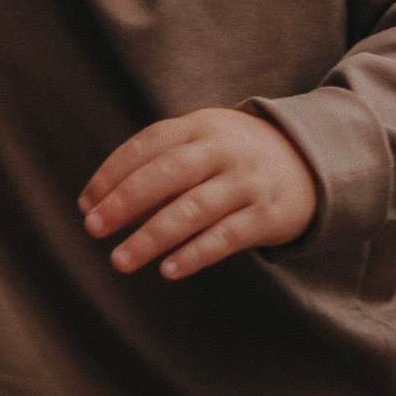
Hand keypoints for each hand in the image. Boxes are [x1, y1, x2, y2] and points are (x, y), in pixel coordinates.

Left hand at [80, 107, 315, 279]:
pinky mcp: (267, 214)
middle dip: (125, 202)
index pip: (148, 145)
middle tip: (93, 229)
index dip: (112, 173)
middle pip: (168, 174)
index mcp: (199, 125)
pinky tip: (168, 270)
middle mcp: (224, 149)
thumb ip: (158, 165)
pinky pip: (226, 237)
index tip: (86, 204)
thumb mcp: (201, 144)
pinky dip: (195, 254)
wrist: (310, 161)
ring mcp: (248, 181)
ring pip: (194, 209)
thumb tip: (102, 205)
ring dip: (152, 236)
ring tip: (120, 260)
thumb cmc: (234, 157)